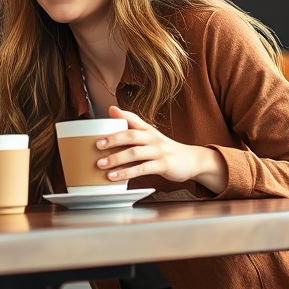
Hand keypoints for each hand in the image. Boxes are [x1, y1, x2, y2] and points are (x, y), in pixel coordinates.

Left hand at [95, 106, 227, 193]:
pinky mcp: (163, 165)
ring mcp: (158, 151)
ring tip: (101, 164)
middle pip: (131, 135)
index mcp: (148, 129)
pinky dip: (127, 173)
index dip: (122, 114)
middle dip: (113, 140)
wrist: (191, 160)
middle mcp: (153, 138)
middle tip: (97, 145)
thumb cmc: (165, 149)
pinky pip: (142, 169)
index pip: (134, 118)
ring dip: (116, 159)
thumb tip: (112, 112)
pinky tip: (115, 177)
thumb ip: (132, 127)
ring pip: (134, 153)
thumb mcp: (150, 136)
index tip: (108, 111)